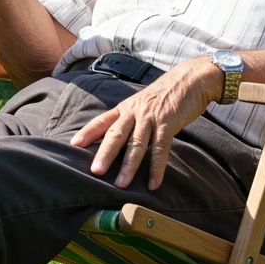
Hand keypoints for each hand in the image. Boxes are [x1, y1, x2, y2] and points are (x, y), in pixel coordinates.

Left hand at [70, 58, 224, 190]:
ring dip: (129, 165)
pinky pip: (161, 148)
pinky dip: (156, 167)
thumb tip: (115, 142)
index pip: (102, 120)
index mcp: (125, 108)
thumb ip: (129, 121)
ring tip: (121, 184)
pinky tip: (153, 183)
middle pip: (116, 134)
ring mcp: (151, 117)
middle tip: (95, 171)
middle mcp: (134, 112)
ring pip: (137, 144)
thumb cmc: (163, 96)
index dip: (88, 132)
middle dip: (105, 153)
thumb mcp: (140, 105)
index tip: (74, 145)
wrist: (190, 79)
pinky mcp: (168, 123)